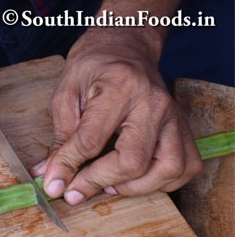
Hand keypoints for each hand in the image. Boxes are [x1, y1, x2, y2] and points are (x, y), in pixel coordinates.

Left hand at [32, 28, 201, 204]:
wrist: (125, 46)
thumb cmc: (92, 68)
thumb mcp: (65, 96)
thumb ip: (59, 139)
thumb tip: (50, 177)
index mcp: (120, 87)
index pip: (92, 141)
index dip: (68, 167)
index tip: (54, 185)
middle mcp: (153, 103)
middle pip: (134, 161)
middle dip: (100, 183)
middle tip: (76, 190)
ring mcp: (174, 116)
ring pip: (168, 169)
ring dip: (136, 188)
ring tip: (109, 185)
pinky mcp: (183, 127)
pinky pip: (186, 166)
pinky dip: (163, 182)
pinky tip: (136, 179)